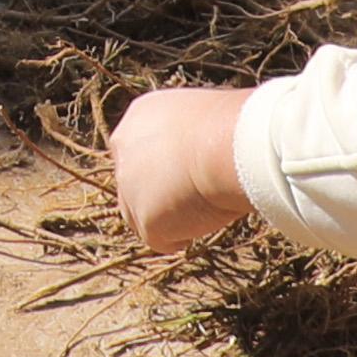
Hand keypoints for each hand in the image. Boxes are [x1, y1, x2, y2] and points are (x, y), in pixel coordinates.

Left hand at [109, 85, 255, 259]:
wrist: (227, 146)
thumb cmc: (232, 125)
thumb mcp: (202, 117)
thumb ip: (190, 135)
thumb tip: (206, 149)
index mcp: (140, 117)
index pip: (139, 148)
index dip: (160, 166)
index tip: (185, 175)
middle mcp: (125, 151)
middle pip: (134, 182)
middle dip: (157, 194)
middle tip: (192, 199)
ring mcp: (130, 188)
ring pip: (139, 215)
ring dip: (167, 217)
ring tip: (202, 211)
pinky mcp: (145, 220)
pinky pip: (160, 239)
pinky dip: (179, 237)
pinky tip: (201, 226)